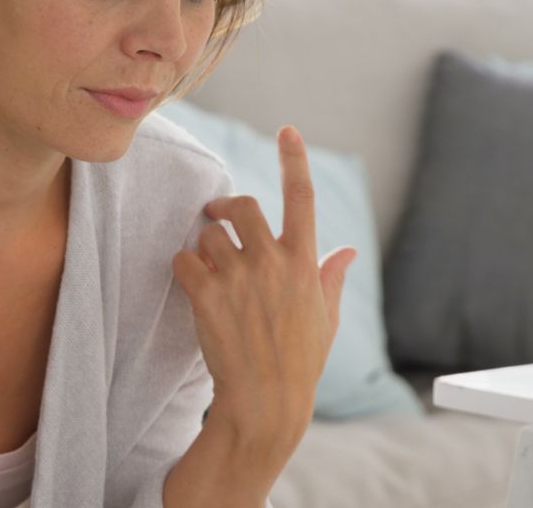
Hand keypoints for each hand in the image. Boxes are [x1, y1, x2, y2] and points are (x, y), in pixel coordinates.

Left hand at [171, 125, 356, 446]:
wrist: (265, 403)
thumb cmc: (300, 363)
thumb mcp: (326, 319)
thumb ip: (331, 277)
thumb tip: (348, 251)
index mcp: (304, 263)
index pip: (302, 197)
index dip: (294, 159)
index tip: (287, 130)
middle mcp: (272, 262)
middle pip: (244, 206)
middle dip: (227, 207)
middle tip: (217, 214)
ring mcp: (238, 277)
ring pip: (209, 234)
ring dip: (206, 246)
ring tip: (211, 272)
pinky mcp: (206, 294)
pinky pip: (183, 258)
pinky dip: (184, 267)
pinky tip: (193, 287)